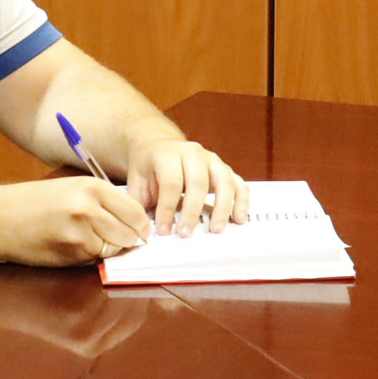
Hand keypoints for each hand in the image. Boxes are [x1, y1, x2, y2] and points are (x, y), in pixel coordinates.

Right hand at [0, 176, 153, 266]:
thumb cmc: (34, 203)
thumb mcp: (72, 189)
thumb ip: (103, 202)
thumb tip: (135, 223)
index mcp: (92, 187)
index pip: (136, 211)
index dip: (141, 225)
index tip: (140, 231)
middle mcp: (89, 207)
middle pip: (130, 233)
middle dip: (128, 240)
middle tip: (121, 240)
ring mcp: (80, 232)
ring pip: (114, 249)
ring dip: (109, 249)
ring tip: (90, 240)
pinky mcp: (70, 253)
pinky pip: (95, 258)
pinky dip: (91, 256)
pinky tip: (73, 246)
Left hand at [126, 139, 248, 232]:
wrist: (158, 146)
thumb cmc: (149, 166)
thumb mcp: (136, 181)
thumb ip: (138, 203)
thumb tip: (138, 229)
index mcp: (167, 154)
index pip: (171, 182)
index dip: (167, 208)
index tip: (164, 229)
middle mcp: (192, 153)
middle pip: (198, 182)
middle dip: (192, 211)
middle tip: (186, 233)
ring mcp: (211, 159)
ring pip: (223, 181)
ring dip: (222, 207)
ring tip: (216, 229)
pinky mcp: (224, 168)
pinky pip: (238, 183)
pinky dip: (241, 201)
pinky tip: (238, 218)